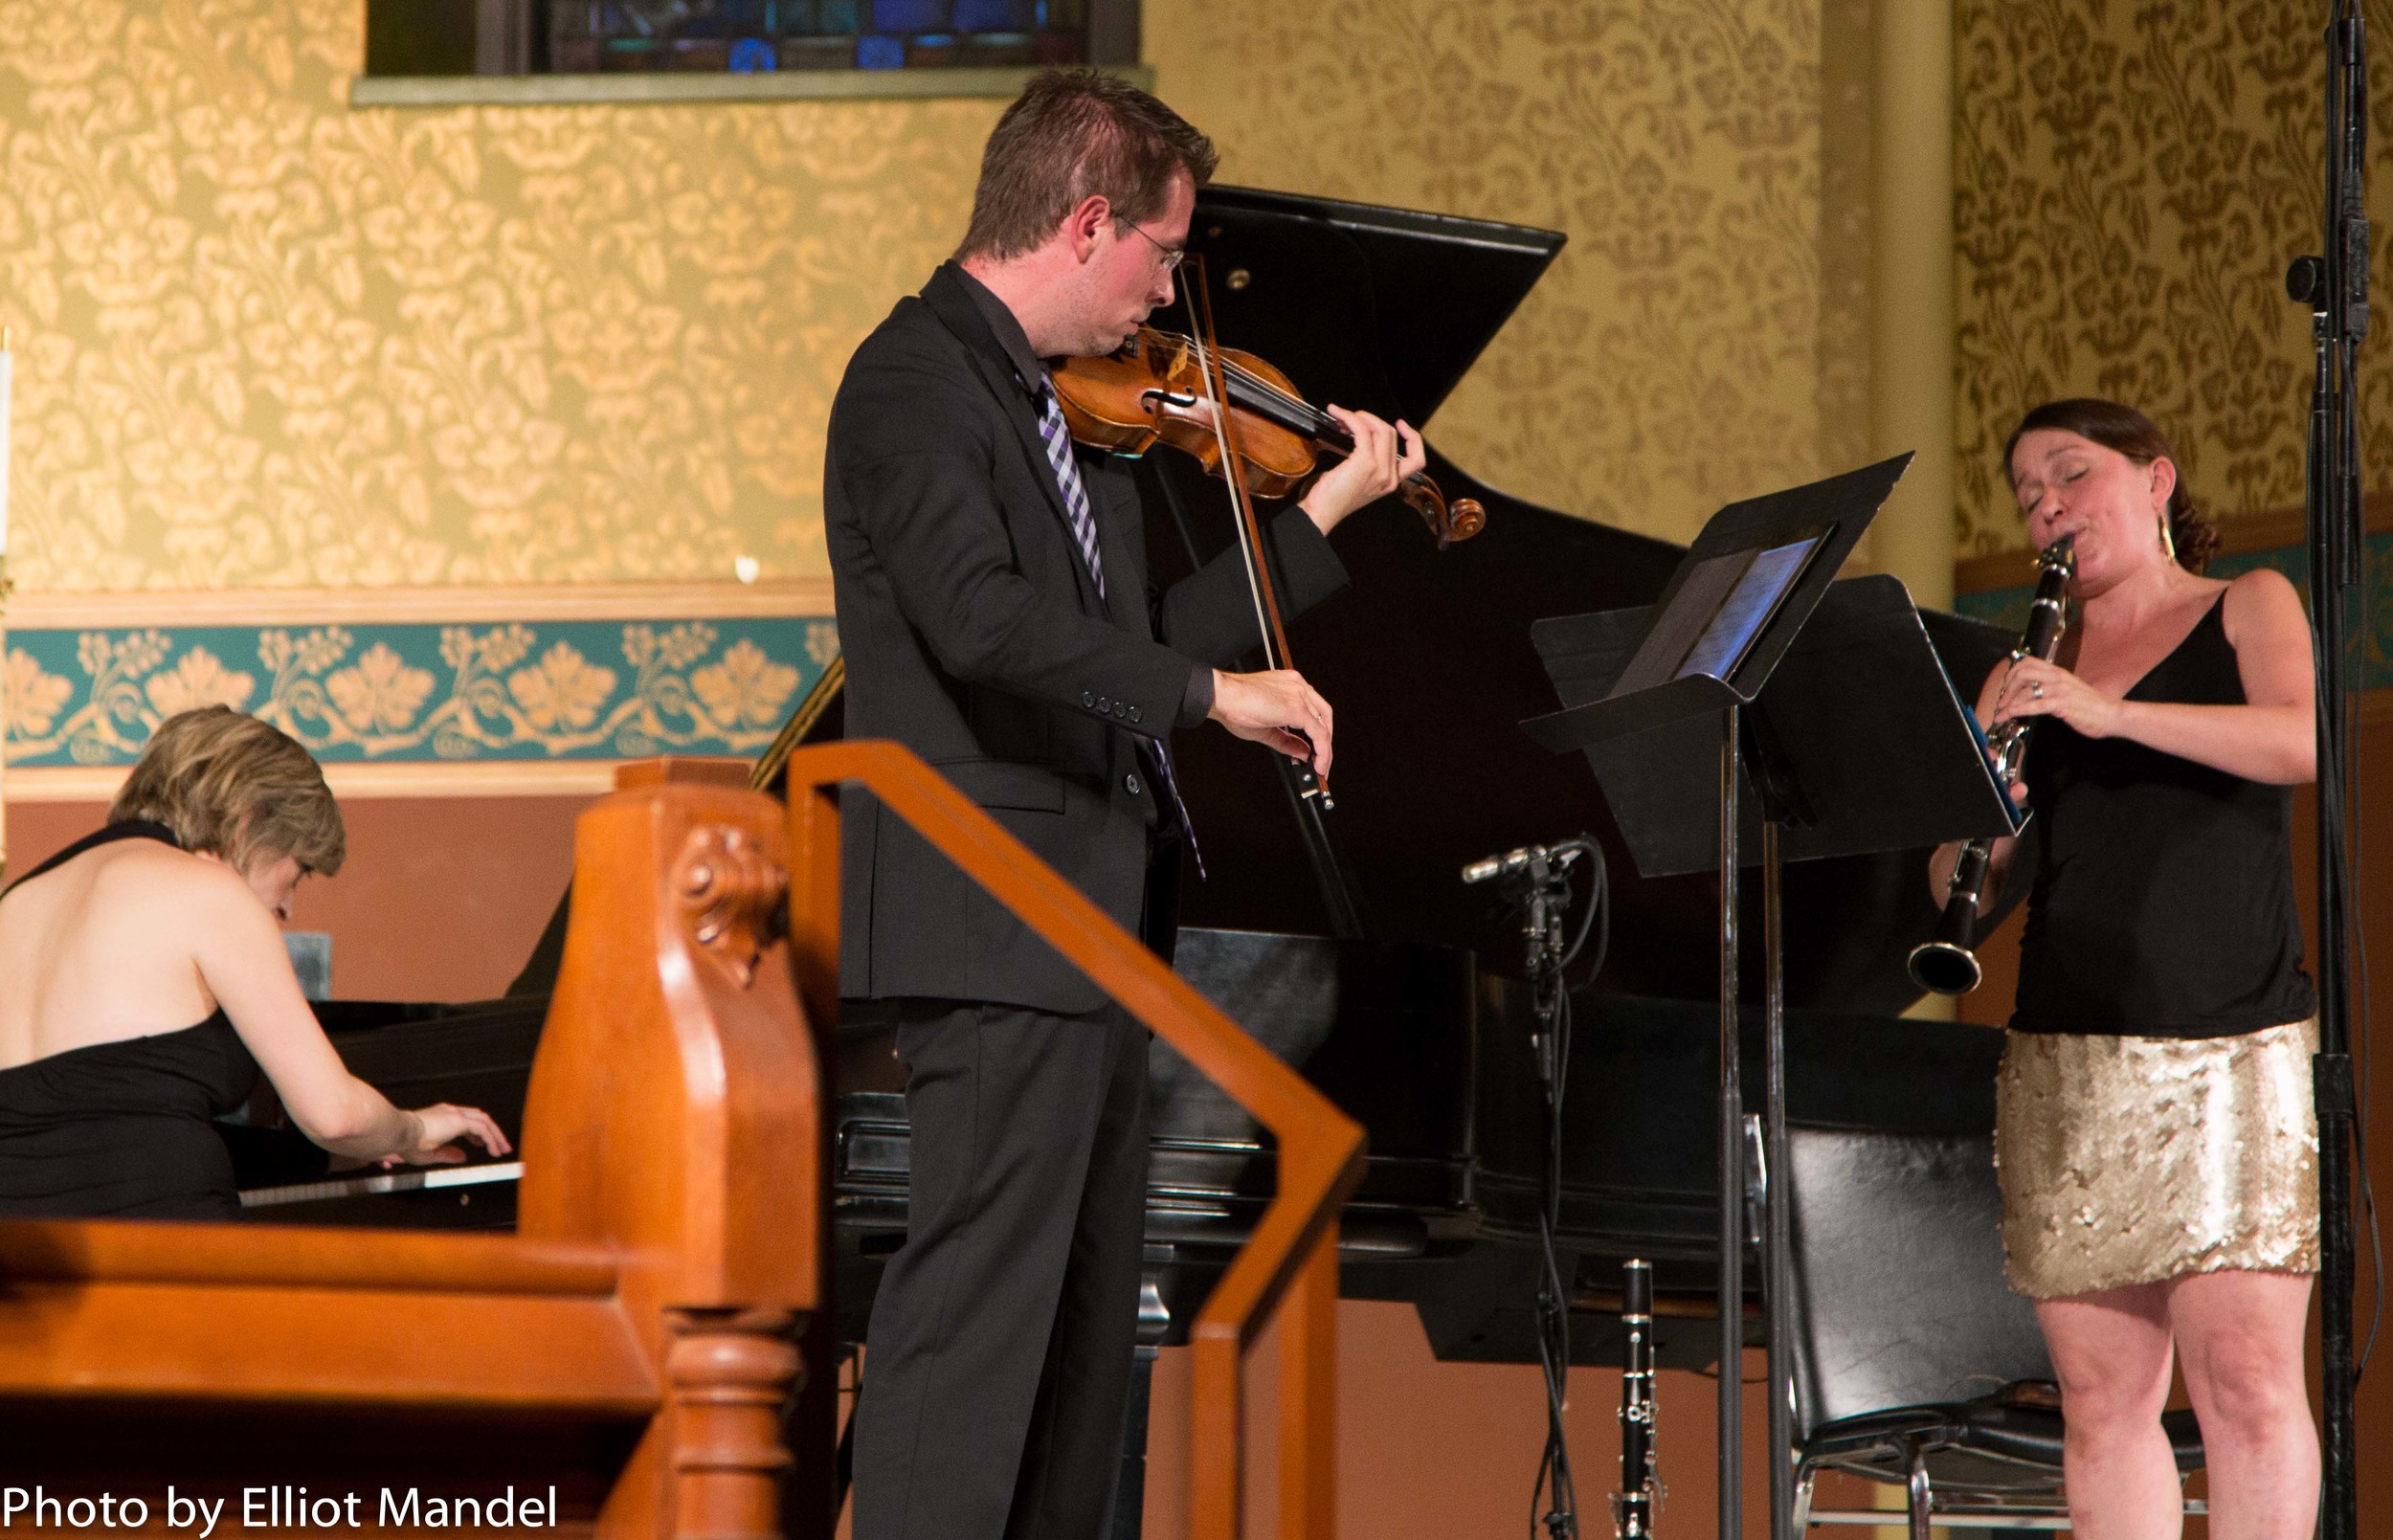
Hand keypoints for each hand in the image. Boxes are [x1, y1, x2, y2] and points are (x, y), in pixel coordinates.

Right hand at [381, 1103, 511, 1167]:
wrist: (399, 1132)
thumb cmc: (405, 1142)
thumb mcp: (429, 1153)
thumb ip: (448, 1154)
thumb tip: (462, 1157)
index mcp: (441, 1115)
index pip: (466, 1119)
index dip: (477, 1132)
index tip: (481, 1143)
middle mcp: (450, 1111)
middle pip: (479, 1117)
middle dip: (492, 1132)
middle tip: (500, 1146)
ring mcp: (455, 1114)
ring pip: (485, 1122)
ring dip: (496, 1136)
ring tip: (502, 1150)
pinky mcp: (459, 1121)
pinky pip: (483, 1129)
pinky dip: (491, 1139)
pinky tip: (494, 1150)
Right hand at [1208, 668, 1333, 778]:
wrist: (1221, 696)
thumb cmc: (1235, 706)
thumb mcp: (1266, 729)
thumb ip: (1288, 741)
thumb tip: (1303, 753)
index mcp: (1291, 685)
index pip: (1314, 709)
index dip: (1317, 733)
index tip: (1315, 751)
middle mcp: (1298, 686)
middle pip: (1324, 716)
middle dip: (1325, 742)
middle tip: (1322, 761)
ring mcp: (1299, 695)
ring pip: (1323, 725)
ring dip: (1324, 750)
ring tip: (1321, 767)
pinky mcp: (1296, 708)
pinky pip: (1318, 733)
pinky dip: (1321, 750)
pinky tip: (1318, 762)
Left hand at [1299, 405, 1425, 533]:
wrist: (1320, 513)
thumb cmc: (1332, 498)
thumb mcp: (1358, 480)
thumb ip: (1368, 462)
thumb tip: (1360, 433)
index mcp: (1390, 482)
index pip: (1416, 460)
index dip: (1413, 438)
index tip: (1400, 424)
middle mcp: (1389, 477)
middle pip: (1391, 435)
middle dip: (1370, 420)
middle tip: (1351, 419)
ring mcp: (1379, 470)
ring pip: (1380, 429)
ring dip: (1360, 416)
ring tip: (1342, 417)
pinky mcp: (1365, 463)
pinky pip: (1362, 430)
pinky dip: (1350, 418)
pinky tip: (1339, 415)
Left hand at [1989, 656, 2124, 738]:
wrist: (2112, 715)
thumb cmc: (2091, 706)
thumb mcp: (2069, 690)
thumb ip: (2052, 687)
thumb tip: (2030, 691)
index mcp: (2058, 672)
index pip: (2028, 662)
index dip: (2011, 673)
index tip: (2005, 687)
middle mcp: (2058, 677)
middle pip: (2022, 673)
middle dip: (2006, 688)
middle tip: (2001, 702)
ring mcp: (2060, 690)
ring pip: (2025, 690)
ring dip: (2008, 703)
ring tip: (2001, 714)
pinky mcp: (2062, 704)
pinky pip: (2034, 704)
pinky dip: (2018, 709)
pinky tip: (2010, 714)